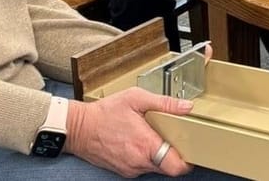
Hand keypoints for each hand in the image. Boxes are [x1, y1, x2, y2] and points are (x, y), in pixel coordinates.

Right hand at [66, 87, 195, 176]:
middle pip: (167, 167)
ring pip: (154, 167)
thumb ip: (164, 103)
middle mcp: (139, 161)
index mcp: (145, 145)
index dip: (187, 161)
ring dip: (158, 155)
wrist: (78, 127)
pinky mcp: (122, 170)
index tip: (190, 150)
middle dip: (173, 155)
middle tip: (173, 139)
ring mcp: (130, 168)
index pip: (176, 166)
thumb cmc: (104, 113)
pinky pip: (141, 166)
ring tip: (152, 136)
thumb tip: (186, 107)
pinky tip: (138, 141)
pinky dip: (145, 157)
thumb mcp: (136, 98)